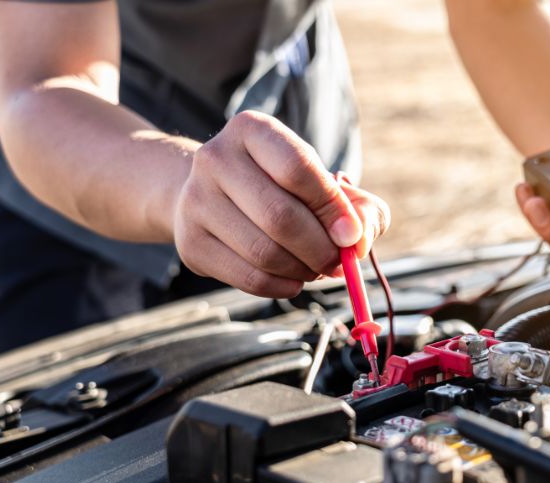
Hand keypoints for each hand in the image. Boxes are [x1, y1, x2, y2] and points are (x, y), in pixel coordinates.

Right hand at [172, 111, 389, 296]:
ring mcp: (196, 201)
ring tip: (315, 267)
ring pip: (265, 253)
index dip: (332, 207)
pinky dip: (282, 286)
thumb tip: (359, 239)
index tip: (352, 235)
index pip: (297, 168)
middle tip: (338, 261)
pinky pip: (248, 278)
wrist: (209, 193)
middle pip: (280, 216)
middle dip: (321, 248)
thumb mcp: (321, 179)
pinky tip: (294, 279)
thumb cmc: (279, 185)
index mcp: (252, 130)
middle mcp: (216, 159)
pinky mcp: (190, 243)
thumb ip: (357, 204)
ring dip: (303, 270)